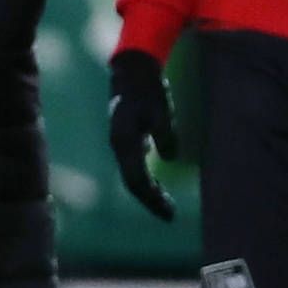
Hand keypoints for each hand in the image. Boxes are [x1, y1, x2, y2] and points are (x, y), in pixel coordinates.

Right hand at [105, 49, 179, 220]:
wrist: (132, 72)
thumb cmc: (149, 89)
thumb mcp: (161, 111)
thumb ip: (166, 134)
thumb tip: (170, 158)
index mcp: (124, 142)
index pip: (137, 181)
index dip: (152, 199)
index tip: (169, 214)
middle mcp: (118, 146)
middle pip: (132, 183)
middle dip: (151, 200)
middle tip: (170, 215)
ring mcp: (120, 143)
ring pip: (132, 175)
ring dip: (148, 191)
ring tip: (165, 204)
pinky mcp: (125, 139)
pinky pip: (133, 165)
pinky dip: (146, 178)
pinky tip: (157, 185)